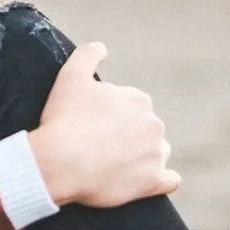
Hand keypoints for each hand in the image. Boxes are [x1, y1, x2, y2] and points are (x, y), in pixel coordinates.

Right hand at [27, 43, 180, 207]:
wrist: (59, 162)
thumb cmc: (64, 119)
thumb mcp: (70, 76)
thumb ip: (87, 55)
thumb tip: (100, 47)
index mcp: (139, 100)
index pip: (133, 107)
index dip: (113, 116)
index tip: (95, 125)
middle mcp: (154, 125)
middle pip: (146, 130)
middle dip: (129, 136)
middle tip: (100, 146)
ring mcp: (156, 155)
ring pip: (157, 153)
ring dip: (144, 157)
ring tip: (115, 165)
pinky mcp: (152, 182)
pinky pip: (169, 181)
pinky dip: (162, 180)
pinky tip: (147, 179)